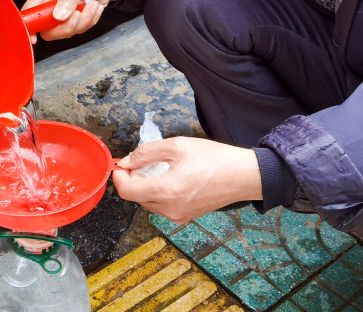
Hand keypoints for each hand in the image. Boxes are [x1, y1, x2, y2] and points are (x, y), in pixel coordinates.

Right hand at [21, 0, 118, 41]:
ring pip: (64, 31)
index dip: (29, 25)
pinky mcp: (74, 19)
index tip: (34, 37)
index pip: (30, 10)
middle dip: (65, 26)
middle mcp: (52, 3)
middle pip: (47, 28)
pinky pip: (78, 30)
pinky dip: (89, 21)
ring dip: (82, 22)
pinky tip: (94, 7)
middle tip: (78, 14)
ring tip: (92, 5)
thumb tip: (58, 15)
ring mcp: (63, 13)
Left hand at [111, 137, 262, 223]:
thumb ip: (147, 153)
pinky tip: (169, 178)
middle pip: (136, 197)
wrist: (244, 175)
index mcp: (167, 191)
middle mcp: (170, 209)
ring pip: (147, 202)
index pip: (126, 191)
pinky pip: (161, 206)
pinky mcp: (185, 217)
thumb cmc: (214, 158)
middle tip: (140, 161)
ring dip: (145, 186)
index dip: (119, 176)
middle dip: (132, 179)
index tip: (121, 164)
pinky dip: (158, 193)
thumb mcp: (177, 146)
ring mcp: (178, 216)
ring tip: (158, 168)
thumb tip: (127, 161)